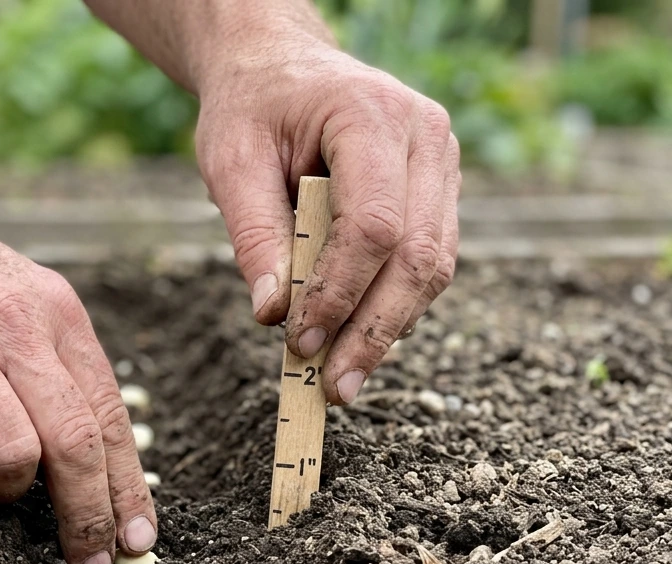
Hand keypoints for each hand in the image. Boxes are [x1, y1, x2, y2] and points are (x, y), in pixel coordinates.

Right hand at [0, 181, 156, 563]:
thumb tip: (89, 459)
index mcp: (55, 312)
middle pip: (76, 445)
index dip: (128, 489)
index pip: (110, 416)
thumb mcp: (10, 295)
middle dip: (89, 518)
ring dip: (5, 492)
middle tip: (87, 563)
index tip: (136, 542)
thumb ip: (49, 362)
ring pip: (15, 457)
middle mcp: (14, 327)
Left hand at [195, 33, 460, 403]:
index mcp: (371, 115)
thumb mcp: (230, 162)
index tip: (301, 341)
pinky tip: (356, 340)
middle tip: (334, 388)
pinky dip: (393, 307)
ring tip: (341, 377)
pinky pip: (428, 262)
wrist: (281, 67)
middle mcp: (425, 137)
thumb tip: (273, 315)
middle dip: (374, 331)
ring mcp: (441, 164)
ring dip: (388, 329)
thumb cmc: (252, 109)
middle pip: (417, 255)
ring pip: (433, 267)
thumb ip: (253, 235)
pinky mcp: (438, 192)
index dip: (340, 292)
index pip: (373, 223)